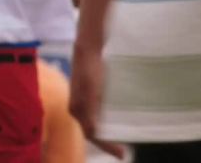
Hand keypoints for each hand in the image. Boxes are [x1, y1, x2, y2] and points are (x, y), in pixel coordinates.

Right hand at [69, 42, 124, 159]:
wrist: (88, 48)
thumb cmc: (91, 69)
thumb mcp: (92, 90)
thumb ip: (91, 110)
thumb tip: (93, 132)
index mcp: (76, 109)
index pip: (91, 135)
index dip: (106, 145)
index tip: (121, 153)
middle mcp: (77, 108)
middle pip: (92, 130)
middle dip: (107, 141)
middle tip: (123, 148)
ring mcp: (82, 101)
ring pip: (94, 121)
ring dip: (107, 130)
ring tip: (123, 134)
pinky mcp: (88, 94)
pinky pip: (97, 112)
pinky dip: (107, 118)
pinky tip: (117, 116)